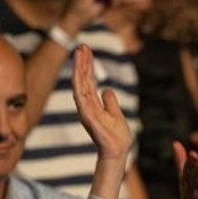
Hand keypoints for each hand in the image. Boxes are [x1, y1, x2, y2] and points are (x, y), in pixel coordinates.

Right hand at [72, 44, 133, 163]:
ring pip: (80, 86)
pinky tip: (79, 71)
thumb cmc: (118, 137)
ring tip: (80, 52)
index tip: (87, 51)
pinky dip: (79, 84)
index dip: (88, 66)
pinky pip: (81, 97)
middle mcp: (87, 106)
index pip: (89, 82)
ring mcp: (86, 111)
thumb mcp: (117, 114)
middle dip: (82, 63)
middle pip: (83, 81)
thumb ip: (110, 102)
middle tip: (82, 46)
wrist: (119, 152)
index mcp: (94, 105)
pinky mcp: (88, 117)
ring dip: (80, 69)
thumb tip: (107, 90)